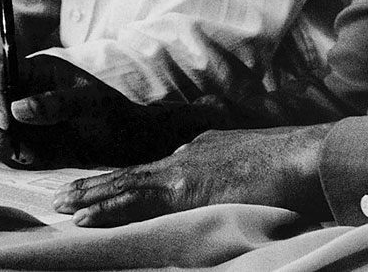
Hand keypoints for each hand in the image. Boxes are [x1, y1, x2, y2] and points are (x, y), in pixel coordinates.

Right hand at [0, 54, 218, 168]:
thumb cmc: (112, 112)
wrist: (125, 140)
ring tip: (28, 155)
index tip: (6, 121)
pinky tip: (30, 158)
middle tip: (14, 148)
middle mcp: (21, 89)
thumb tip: (17, 109)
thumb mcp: (90, 104)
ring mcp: (17, 115)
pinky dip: (6, 155)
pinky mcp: (20, 138)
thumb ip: (55, 104)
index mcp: (36, 69)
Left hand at [52, 123, 332, 226]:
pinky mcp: (185, 188)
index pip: (154, 169)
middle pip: (132, 172)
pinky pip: (135, 199)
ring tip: (61, 204)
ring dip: (90, 195)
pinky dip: (105, 208)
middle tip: (64, 195)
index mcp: (202, 150)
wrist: (305, 156)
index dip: (125, 181)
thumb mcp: (252, 168)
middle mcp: (186, 154)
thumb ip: (229, 176)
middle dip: (96, 185)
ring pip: (125, 183)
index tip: (104, 190)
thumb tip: (220, 191)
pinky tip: (83, 217)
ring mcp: (184, 169)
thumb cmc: (291, 167)